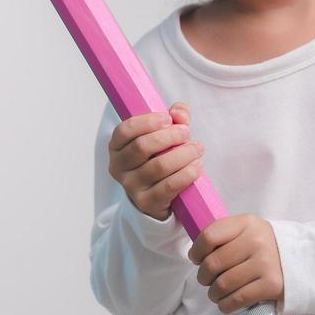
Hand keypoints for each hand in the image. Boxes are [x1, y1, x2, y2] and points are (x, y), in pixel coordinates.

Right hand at [107, 101, 205, 220]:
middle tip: (186, 133)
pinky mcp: (147, 202)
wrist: (156, 196)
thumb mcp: (162, 135)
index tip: (167, 118)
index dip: (147, 121)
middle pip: (142, 146)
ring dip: (183, 154)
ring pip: (158, 166)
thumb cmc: (158, 157)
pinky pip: (169, 186)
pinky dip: (186, 174)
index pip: (125, 130)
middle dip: (169, 136)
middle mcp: (119, 167)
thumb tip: (179, 112)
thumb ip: (173, 118)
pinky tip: (196, 167)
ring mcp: (131, 186)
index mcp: (117, 147)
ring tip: (197, 149)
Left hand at [188, 214, 284, 314]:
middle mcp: (256, 241)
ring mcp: (264, 263)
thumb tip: (197, 255)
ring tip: (217, 293)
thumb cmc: (265, 245)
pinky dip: (225, 305)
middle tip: (208, 280)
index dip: (196, 251)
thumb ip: (224, 235)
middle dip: (203, 277)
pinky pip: (236, 299)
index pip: (209, 236)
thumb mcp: (247, 230)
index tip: (197, 259)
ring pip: (222, 285)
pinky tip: (226, 302)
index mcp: (246, 223)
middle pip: (212, 264)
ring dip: (213, 294)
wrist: (300, 259)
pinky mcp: (271, 285)